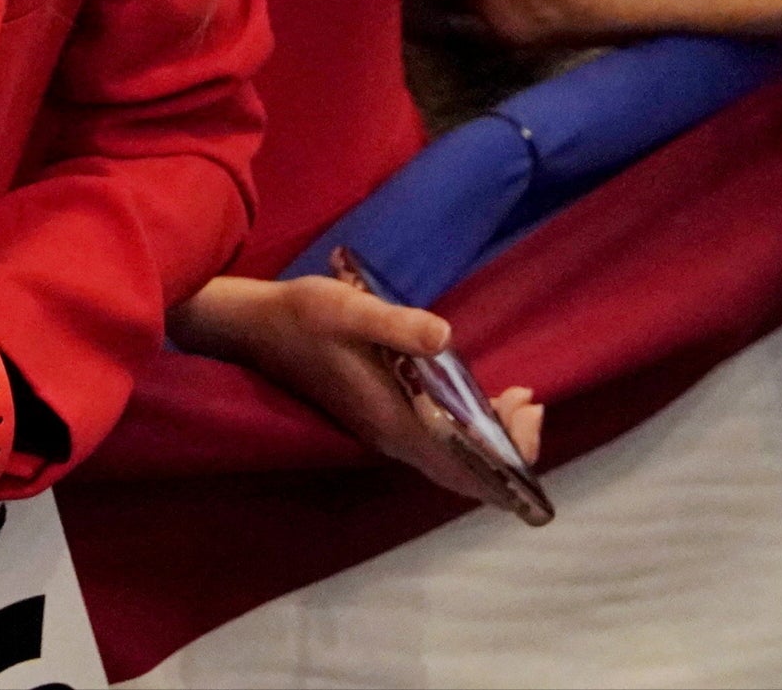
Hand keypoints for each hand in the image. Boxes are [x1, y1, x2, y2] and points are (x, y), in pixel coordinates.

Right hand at [169, 274, 543, 505]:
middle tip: (529, 403)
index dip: (508, 456)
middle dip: (510, 449)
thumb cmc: (302, 315)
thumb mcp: (348, 309)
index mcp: (392, 422)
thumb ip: (395, 324)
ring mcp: (385, 431)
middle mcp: (393, 438)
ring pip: (453, 460)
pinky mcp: (379, 417)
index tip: (527, 411)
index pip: (465, 467)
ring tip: (514, 400)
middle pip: (467, 473)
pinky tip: (473, 396)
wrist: (253, 326)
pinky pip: (438, 443)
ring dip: (490, 440)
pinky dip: (467, 431)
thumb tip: (446, 336)